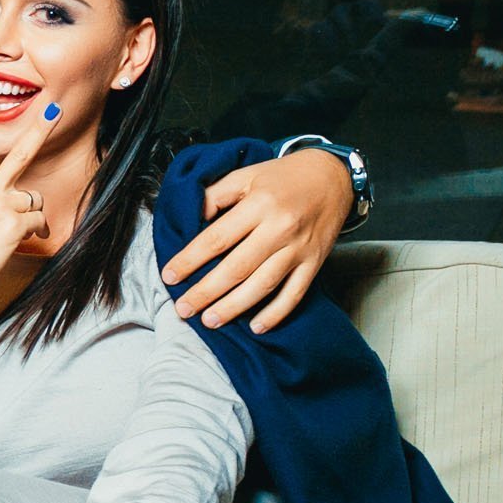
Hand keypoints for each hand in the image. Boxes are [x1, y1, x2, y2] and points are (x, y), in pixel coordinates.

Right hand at [0, 90, 57, 315]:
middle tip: (55, 108)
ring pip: (35, 200)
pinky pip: (38, 221)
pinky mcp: (13, 221)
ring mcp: (0, 203)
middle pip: (20, 153)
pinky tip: (12, 244)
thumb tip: (30, 204)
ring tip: (7, 235)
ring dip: (29, 218)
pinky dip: (32, 233)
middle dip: (41, 128)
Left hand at [160, 148, 351, 333]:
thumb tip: (192, 219)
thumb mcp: (246, 176)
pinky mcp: (314, 263)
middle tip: (183, 308)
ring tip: (210, 321)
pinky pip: (294, 294)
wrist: (333, 177)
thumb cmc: (283, 178)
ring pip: (263, 285)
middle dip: (206, 291)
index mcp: (259, 205)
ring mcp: (299, 249)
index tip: (170, 276)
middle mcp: (280, 229)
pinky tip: (256, 326)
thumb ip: (216, 195)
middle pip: (237, 267)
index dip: (190, 260)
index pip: (217, 238)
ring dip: (234, 307)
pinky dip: (276, 313)